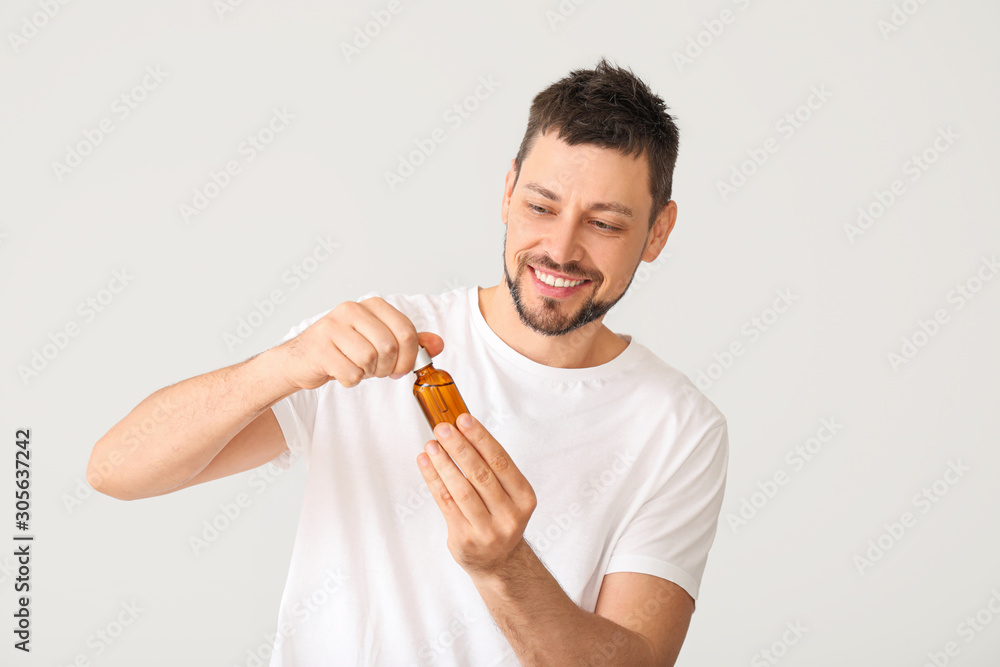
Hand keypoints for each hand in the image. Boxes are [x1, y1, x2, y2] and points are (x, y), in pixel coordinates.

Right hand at [274, 297, 443, 389]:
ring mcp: (333, 326)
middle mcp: (352, 309)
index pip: (406, 330)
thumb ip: (410, 342)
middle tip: (377, 370)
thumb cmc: (344, 350)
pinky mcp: (320, 347)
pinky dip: (351, 380)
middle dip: (388, 367)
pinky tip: (342, 372)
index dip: (410, 356)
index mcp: (372, 305)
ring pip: (370, 360)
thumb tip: (438, 344)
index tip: (401, 367)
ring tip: (357, 368)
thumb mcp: (380, 342)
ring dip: (368, 373)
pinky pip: (351, 373)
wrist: (303, 360)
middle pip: (389, 347)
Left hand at [416, 412, 536, 581]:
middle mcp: (509, 515)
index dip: (481, 438)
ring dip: (443, 463)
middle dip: (459, 447)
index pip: (501, 461)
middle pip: (480, 474)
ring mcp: (487, 530)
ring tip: (431, 445)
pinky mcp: (464, 539)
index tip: (464, 419)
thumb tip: (462, 429)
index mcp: (524, 498)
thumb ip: (491, 467)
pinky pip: (445, 503)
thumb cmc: (500, 516)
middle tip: (442, 428)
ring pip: (461, 489)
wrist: (499, 562)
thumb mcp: (508, 495)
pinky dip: (434, 480)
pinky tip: (426, 464)